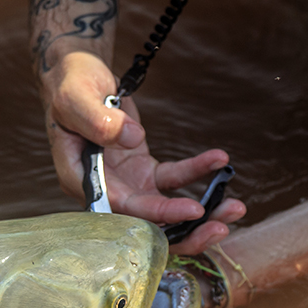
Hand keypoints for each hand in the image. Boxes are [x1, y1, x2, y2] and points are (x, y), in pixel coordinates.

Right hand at [42, 51, 246, 254]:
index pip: (123, 209)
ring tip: (236, 207)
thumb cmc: (71, 87)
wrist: (78, 77)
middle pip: (148, 224)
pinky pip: (175, 178)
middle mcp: (107, 191)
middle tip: (223, 227)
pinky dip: (198, 171)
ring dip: (202, 212)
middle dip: (187, 230)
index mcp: (82, 181)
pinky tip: (220, 161)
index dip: (158, 215)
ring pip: (166, 210)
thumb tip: (133, 138)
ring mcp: (128, 184)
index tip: (193, 211)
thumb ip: (99, 120)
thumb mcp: (76, 99)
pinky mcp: (144, 171)